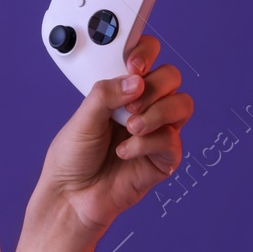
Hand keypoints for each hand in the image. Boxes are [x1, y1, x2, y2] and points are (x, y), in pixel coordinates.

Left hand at [34, 36, 192, 236]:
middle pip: (170, 77)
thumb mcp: (82, 118)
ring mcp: (156, 131)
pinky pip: (171, 140)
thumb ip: (105, 94)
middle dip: (154, 85)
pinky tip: (124, 153)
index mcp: (121, 90)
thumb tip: (135, 80)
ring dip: (156, 112)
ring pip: (182, 104)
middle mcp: (143, 106)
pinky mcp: (164, 158)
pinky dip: (146, 144)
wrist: (71, 198)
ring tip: (130, 127)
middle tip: (130, 104)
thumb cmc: (73, 158)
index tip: (133, 65)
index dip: (146, 53)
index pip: (146, 57)